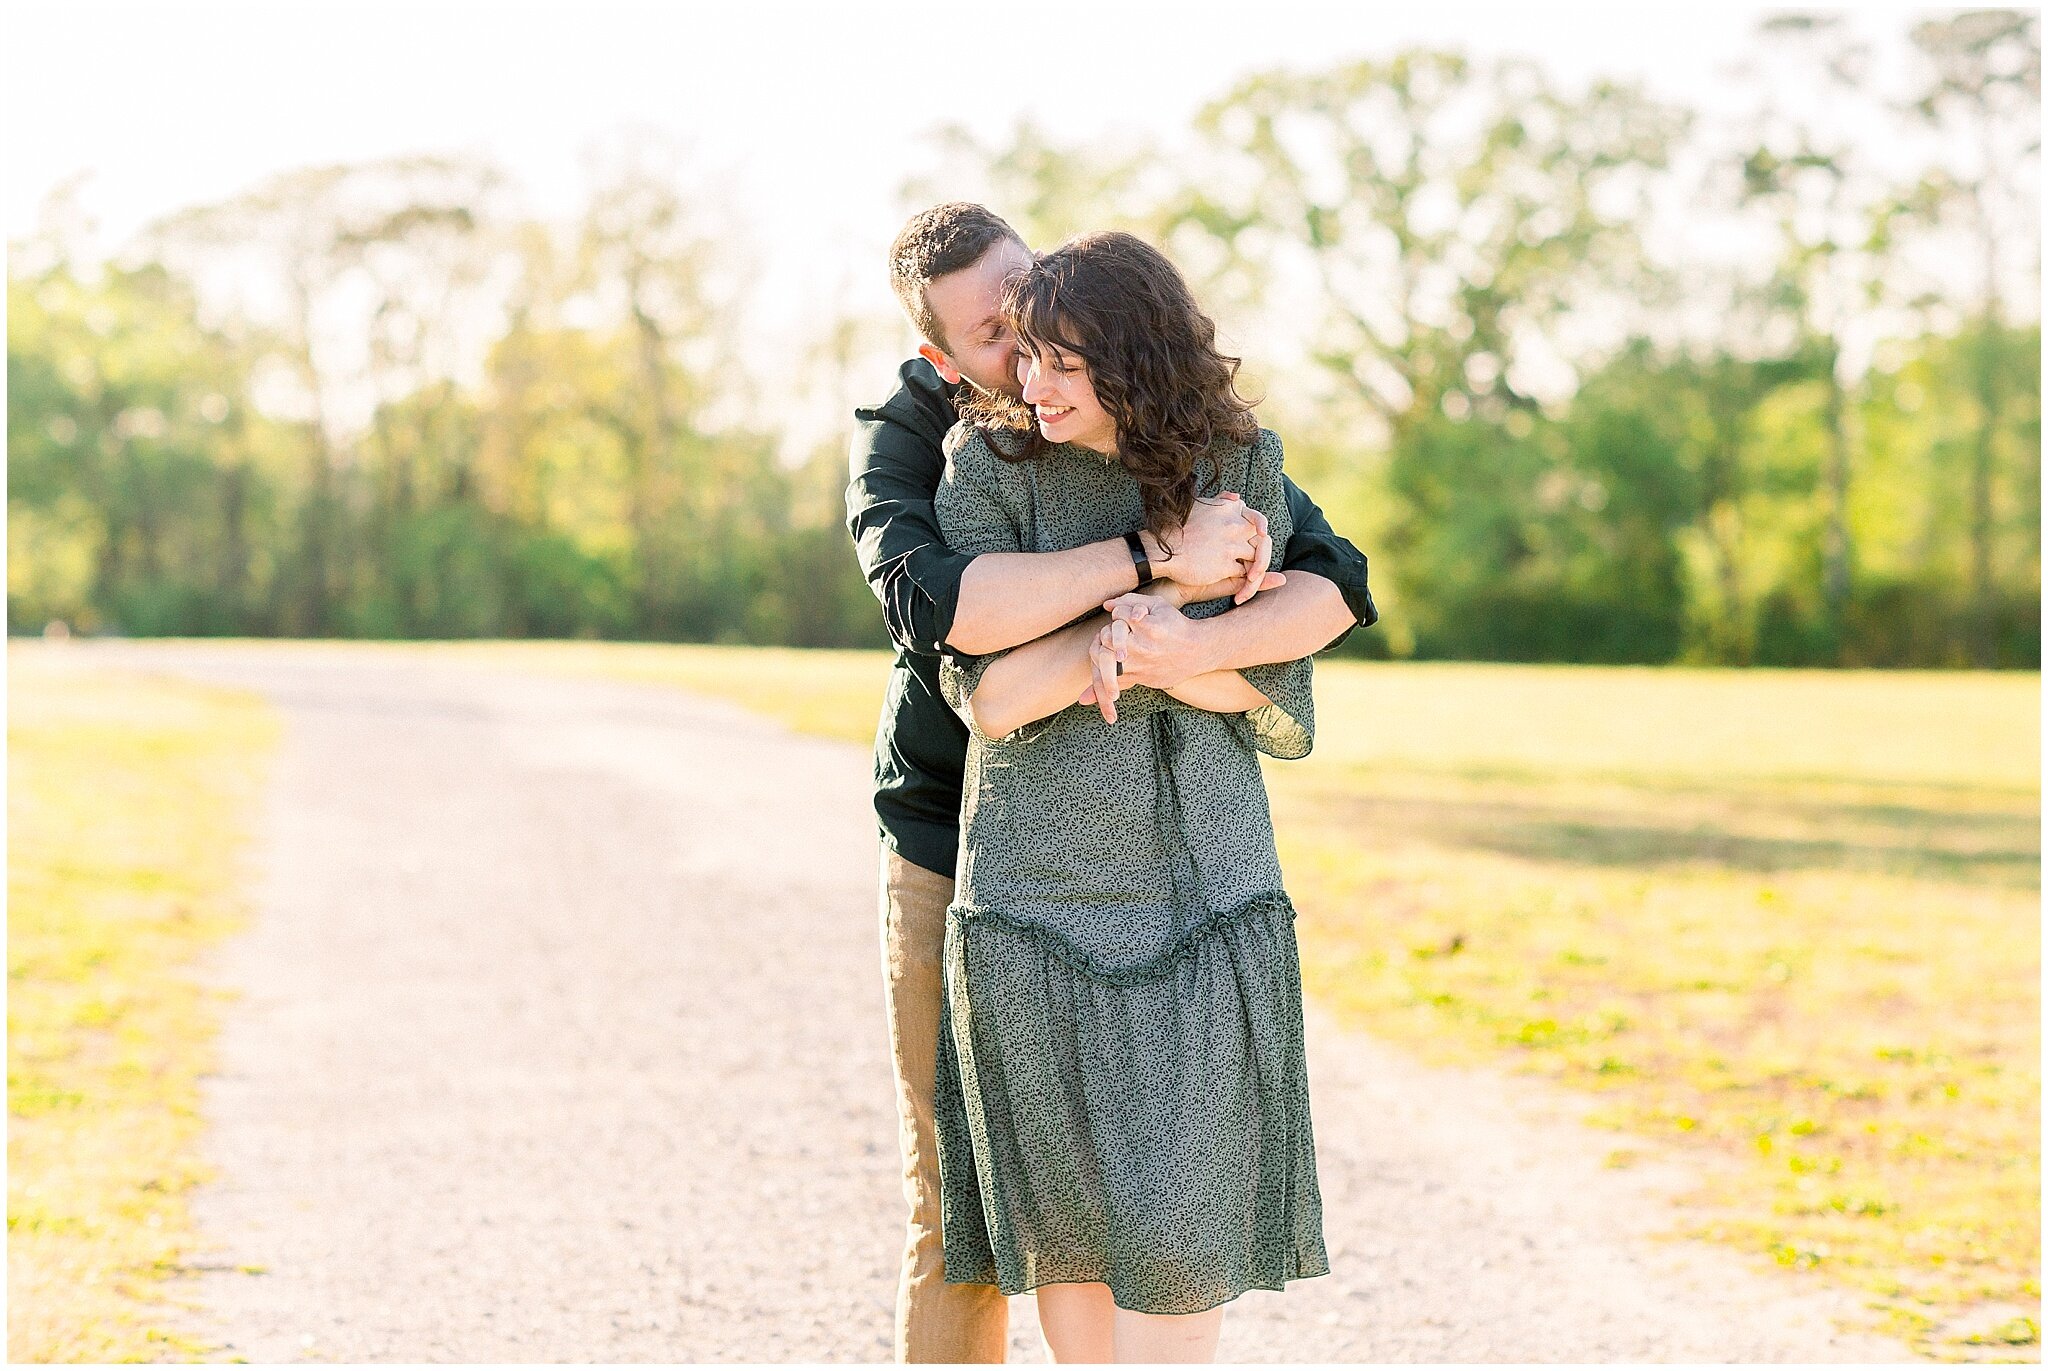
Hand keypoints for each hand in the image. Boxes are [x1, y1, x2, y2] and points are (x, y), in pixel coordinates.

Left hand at [1075, 591, 1211, 712]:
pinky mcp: (1140, 678)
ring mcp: (1140, 665)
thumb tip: (1106, 605)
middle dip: (1105, 633)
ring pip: (1105, 661)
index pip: (1118, 615)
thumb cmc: (1175, 625)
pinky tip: (1086, 697)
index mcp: (1148, 627)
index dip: (1119, 613)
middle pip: (1106, 637)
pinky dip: (1100, 687)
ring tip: (1102, 652)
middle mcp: (1142, 647)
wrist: (1197, 651)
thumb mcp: (1158, 605)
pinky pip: (1116, 682)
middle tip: (1111, 633)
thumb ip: (1130, 601)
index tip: (1125, 615)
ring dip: (1100, 653)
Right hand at [1148, 493, 1259, 588]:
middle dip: (1263, 554)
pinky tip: (1240, 594)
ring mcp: (1230, 545)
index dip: (1260, 529)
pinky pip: (1245, 575)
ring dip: (1256, 572)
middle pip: (1262, 540)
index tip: (1260, 537)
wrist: (1160, 549)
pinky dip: (1246, 586)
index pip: (1256, 518)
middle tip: (1258, 568)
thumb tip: (1237, 497)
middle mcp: (1233, 525)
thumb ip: (1221, 502)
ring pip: (1257, 559)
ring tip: (1250, 583)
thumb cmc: (1175, 528)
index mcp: (1228, 509)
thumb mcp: (1197, 505)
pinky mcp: (1225, 564)